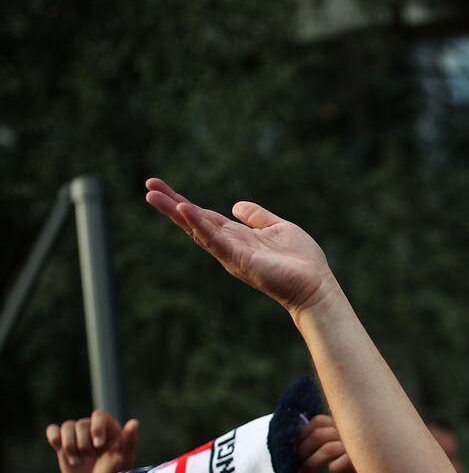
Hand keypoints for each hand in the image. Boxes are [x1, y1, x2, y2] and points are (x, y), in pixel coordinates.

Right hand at [45, 410, 139, 472]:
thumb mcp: (122, 459)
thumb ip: (129, 441)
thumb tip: (134, 422)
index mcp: (110, 429)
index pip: (99, 415)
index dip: (96, 428)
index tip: (98, 445)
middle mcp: (93, 429)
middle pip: (81, 424)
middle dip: (83, 444)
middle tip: (88, 459)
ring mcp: (77, 436)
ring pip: (67, 427)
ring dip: (69, 445)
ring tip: (76, 462)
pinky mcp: (63, 443)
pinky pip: (53, 430)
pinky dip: (53, 437)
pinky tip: (57, 448)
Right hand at [144, 178, 337, 316]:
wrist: (315, 285)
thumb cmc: (301, 261)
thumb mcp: (278, 228)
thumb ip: (257, 217)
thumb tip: (236, 205)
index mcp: (236, 237)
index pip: (204, 216)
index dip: (183, 202)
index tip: (160, 187)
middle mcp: (228, 246)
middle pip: (194, 221)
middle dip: (170, 204)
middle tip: (147, 186)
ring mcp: (231, 254)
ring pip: (197, 229)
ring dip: (175, 212)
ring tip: (153, 196)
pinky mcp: (239, 260)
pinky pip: (215, 240)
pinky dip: (199, 225)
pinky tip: (184, 210)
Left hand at [296, 414, 371, 472]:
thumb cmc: (359, 471)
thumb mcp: (340, 453)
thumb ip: (326, 443)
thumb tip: (295, 443)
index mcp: (348, 425)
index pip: (319, 421)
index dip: (303, 433)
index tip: (294, 447)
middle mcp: (355, 430)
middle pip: (319, 434)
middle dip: (303, 450)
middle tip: (296, 464)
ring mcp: (362, 443)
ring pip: (326, 449)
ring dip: (310, 465)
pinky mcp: (367, 459)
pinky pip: (340, 462)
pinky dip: (332, 470)